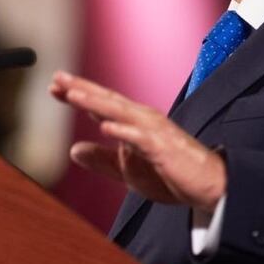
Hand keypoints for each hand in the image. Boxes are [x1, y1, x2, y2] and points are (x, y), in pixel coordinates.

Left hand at [50, 71, 225, 211]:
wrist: (209, 186)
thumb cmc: (171, 175)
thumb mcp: (127, 170)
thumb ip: (102, 159)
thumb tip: (73, 150)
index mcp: (134, 123)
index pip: (101, 105)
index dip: (78, 93)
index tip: (54, 86)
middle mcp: (143, 120)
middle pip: (107, 100)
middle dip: (81, 88)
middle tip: (57, 78)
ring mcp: (154, 132)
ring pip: (120, 113)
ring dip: (96, 103)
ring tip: (73, 95)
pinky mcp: (164, 149)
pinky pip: (141, 139)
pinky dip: (124, 132)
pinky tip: (106, 128)